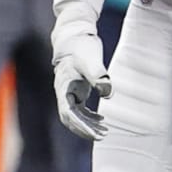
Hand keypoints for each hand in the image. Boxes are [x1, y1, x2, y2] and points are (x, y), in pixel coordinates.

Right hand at [52, 22, 110, 140]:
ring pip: (76, 116)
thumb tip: (108, 93)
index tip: (93, 134)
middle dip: (85, 129)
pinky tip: (102, 119)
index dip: (80, 126)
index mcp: (63, 87)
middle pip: (70, 119)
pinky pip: (80, 109)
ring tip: (105, 131)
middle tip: (101, 136)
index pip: (69, 113)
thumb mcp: (91, 59)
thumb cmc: (81, 46)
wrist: (75, 35)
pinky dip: (90, 116)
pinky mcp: (75, 90)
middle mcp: (63, 92)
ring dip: (89, 125)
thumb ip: (99, 75)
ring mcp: (69, 92)